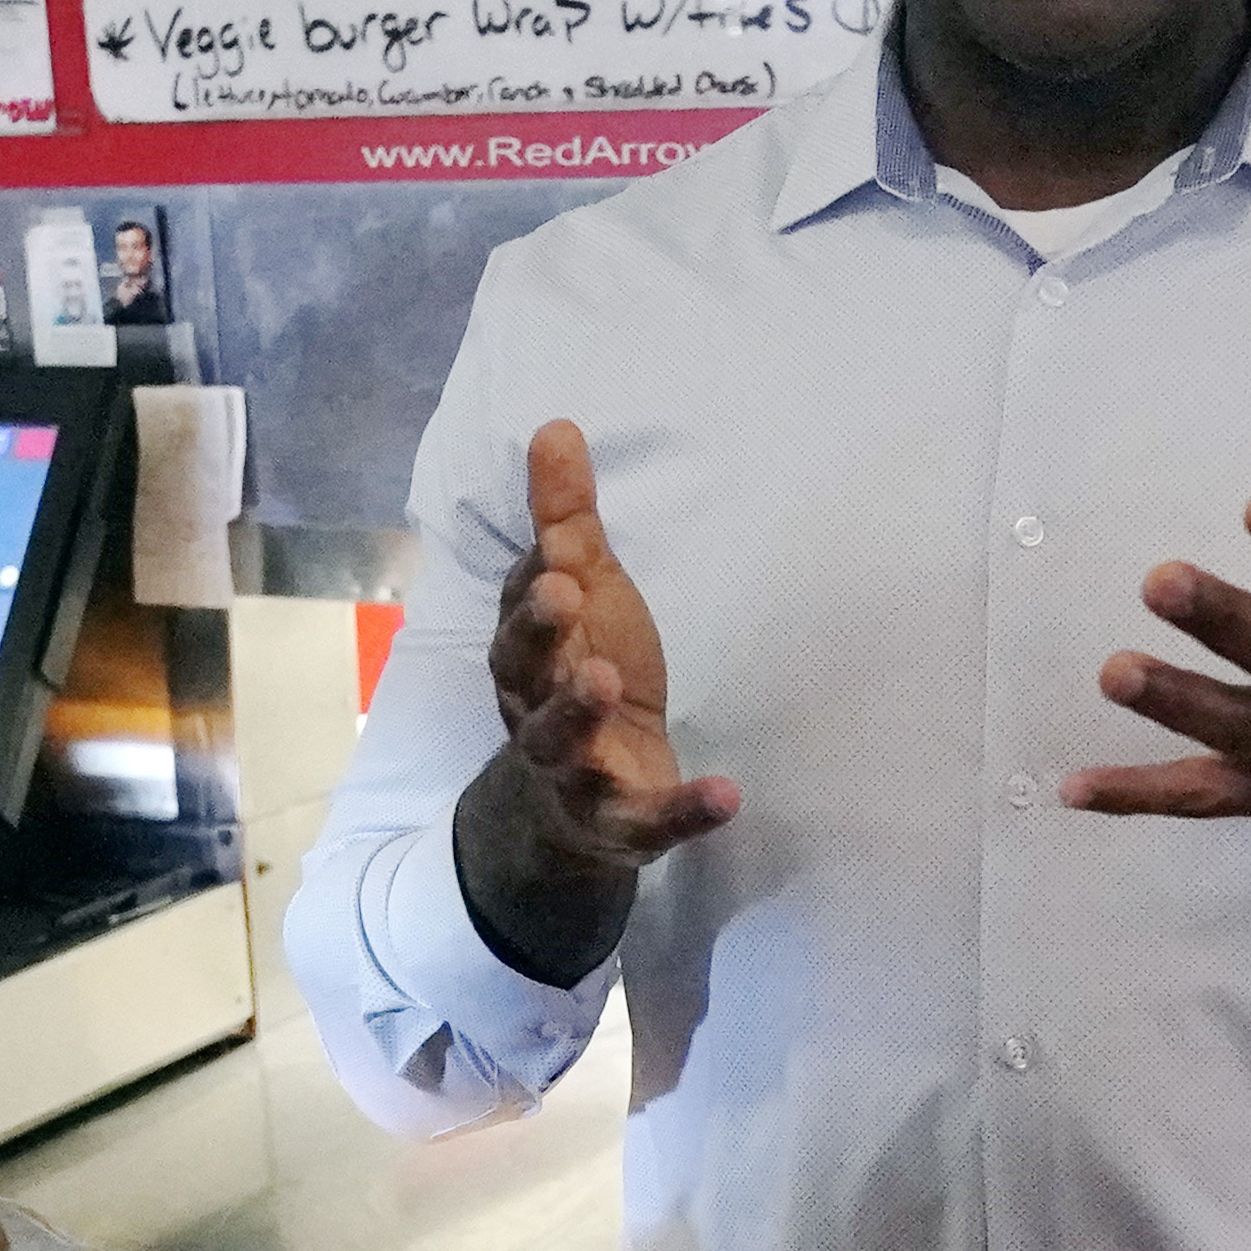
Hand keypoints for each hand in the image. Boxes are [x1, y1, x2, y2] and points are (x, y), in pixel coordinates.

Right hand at [452, 418, 736, 984]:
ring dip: (581, 711)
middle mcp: (535, 711)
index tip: (559, 554)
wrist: (574, 804)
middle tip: (566, 597)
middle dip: (541, 636)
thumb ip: (567, 520)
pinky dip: (685, 811)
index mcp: (527, 655)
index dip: (534, 588)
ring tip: (608, 678)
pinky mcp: (620, 823)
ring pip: (562, 745)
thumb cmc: (580, 673)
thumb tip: (556, 427)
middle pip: (526, 675)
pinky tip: (729, 793)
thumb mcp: (582, 596)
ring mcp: (574, 772)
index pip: (521, 615)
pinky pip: (649, 822)